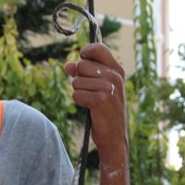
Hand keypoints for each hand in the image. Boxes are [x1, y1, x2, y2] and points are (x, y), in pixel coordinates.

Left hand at [64, 43, 127, 163]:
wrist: (114, 136)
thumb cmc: (105, 111)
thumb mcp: (98, 89)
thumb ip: (84, 74)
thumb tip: (67, 65)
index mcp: (117, 70)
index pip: (98, 48)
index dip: (85, 52)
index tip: (82, 59)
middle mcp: (115, 76)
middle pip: (82, 65)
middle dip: (79, 78)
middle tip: (90, 92)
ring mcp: (109, 88)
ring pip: (77, 81)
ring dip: (79, 93)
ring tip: (91, 102)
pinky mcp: (101, 100)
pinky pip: (76, 95)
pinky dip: (79, 102)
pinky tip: (90, 108)